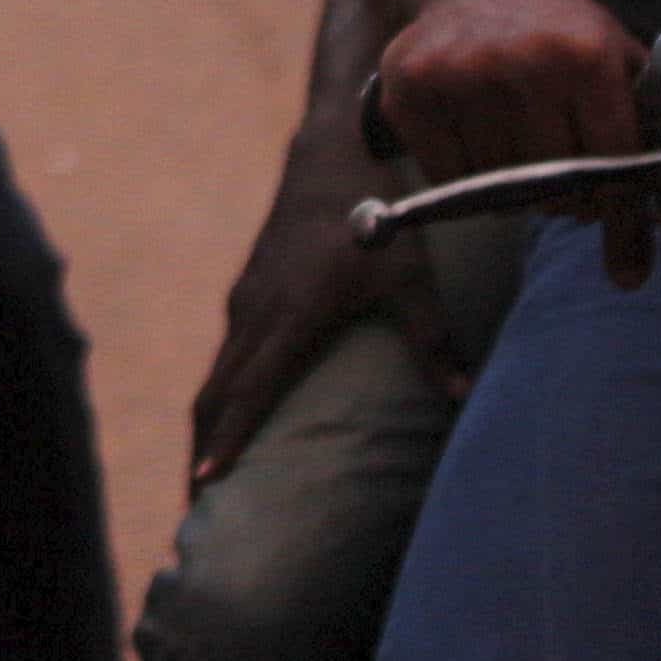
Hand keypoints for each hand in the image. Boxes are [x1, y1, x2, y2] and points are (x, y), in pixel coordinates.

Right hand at [189, 69, 437, 486]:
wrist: (329, 155)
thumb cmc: (377, 216)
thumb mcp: (410, 276)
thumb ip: (433, 337)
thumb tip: (463, 393)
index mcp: (291, 313)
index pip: (250, 388)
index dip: (230, 437)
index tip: (208, 481)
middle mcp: (256, 312)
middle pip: (215, 393)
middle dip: (204, 449)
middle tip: (196, 506)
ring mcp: (245, 301)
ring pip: (215, 375)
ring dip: (207, 425)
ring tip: (206, 476)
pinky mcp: (248, 294)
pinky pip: (224, 356)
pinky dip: (219, 396)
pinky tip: (229, 418)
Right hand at [373, 0, 647, 284]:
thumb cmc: (558, 29)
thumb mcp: (615, 60)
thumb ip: (647, 134)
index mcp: (585, 56)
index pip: (613, 163)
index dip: (622, 216)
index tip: (629, 267)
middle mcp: (522, 64)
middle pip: (555, 186)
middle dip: (567, 197)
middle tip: (566, 178)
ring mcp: (459, 77)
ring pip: (498, 188)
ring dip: (514, 187)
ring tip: (518, 145)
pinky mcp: (409, 91)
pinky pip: (446, 177)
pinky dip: (466, 177)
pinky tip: (476, 137)